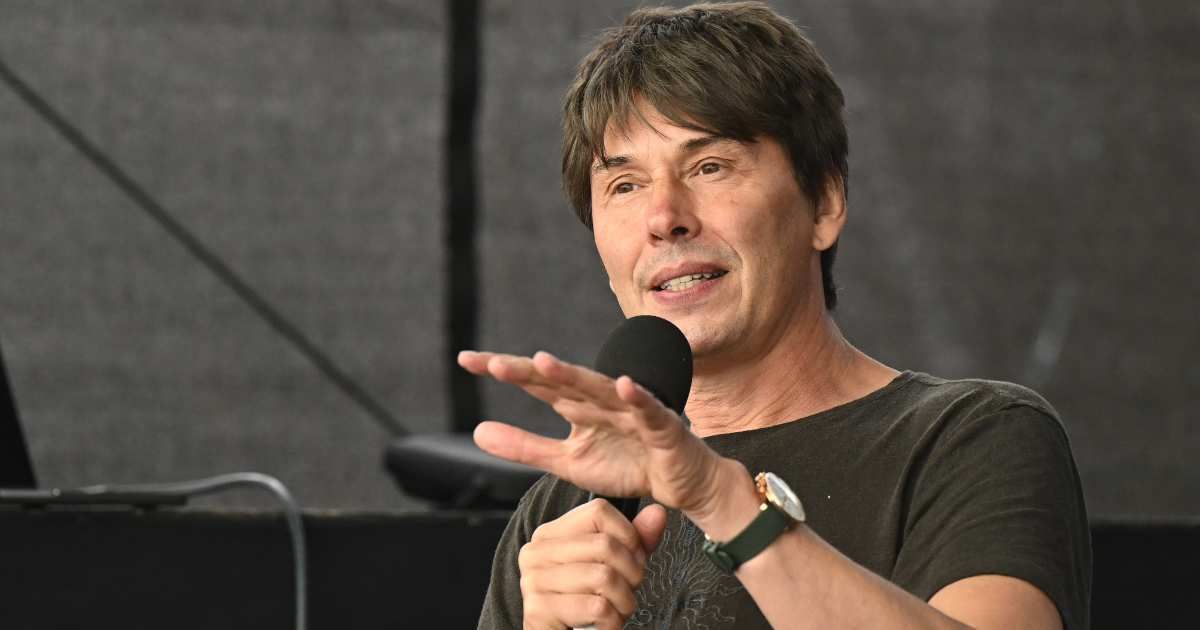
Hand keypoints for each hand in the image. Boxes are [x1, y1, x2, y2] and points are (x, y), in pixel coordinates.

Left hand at [458, 349, 724, 514]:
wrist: (680, 484)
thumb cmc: (628, 465)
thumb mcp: (566, 462)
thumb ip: (525, 447)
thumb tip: (477, 432)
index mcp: (577, 407)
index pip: (535, 383)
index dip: (504, 370)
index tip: (465, 360)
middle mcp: (601, 401)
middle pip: (561, 381)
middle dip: (528, 371)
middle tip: (492, 365)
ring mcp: (631, 409)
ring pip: (599, 389)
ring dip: (574, 375)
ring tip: (544, 362)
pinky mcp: (661, 425)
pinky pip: (648, 409)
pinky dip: (638, 397)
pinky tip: (624, 386)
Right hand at [519, 498, 666, 629]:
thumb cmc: (586, 606)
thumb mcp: (614, 568)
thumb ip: (634, 541)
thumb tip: (657, 513)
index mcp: (551, 534)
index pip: (599, 511)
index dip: (628, 536)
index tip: (633, 560)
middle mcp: (536, 552)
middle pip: (605, 545)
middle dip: (631, 574)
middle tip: (627, 591)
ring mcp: (534, 580)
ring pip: (604, 577)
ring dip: (623, 602)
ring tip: (616, 610)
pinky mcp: (539, 610)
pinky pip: (597, 607)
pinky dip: (612, 622)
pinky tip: (604, 625)